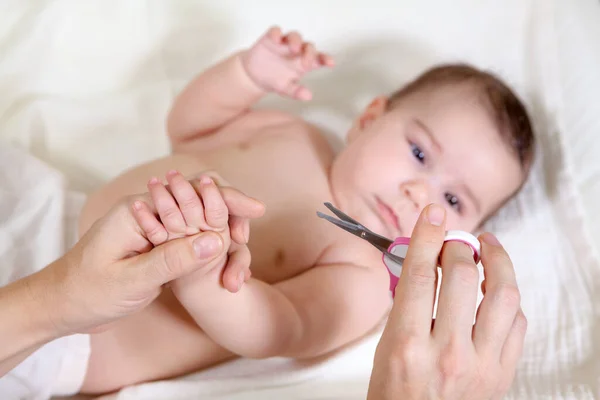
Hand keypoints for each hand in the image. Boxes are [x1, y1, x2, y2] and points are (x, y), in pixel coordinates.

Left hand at [31, 175, 263, 335]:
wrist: (61, 306)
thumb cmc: (87, 291)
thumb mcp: (130, 280)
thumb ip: (172, 259)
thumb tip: (216, 241)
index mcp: (140, 209)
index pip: (193, 190)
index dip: (228, 199)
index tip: (257, 210)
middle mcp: (149, 212)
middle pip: (200, 199)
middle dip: (230, 213)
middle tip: (247, 238)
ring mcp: (153, 228)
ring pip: (199, 220)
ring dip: (222, 233)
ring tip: (240, 257)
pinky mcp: (156, 246)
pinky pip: (190, 239)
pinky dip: (210, 247)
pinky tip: (224, 264)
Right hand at [241, 26, 333, 100]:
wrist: (254, 76)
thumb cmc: (275, 80)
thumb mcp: (285, 89)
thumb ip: (296, 91)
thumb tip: (308, 96)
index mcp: (304, 62)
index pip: (318, 58)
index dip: (325, 59)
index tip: (331, 63)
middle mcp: (297, 51)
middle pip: (308, 46)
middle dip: (309, 53)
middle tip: (306, 64)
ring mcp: (284, 43)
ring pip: (295, 36)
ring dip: (296, 41)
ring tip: (294, 49)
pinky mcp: (271, 38)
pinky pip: (276, 31)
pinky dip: (276, 33)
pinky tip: (276, 39)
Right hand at [368, 204, 526, 399]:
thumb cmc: (395, 395)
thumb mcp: (384, 349)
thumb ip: (405, 305)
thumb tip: (424, 263)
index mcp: (408, 346)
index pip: (421, 274)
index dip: (428, 236)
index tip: (433, 214)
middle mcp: (447, 354)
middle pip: (464, 276)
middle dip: (461, 246)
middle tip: (456, 240)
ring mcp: (481, 365)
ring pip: (503, 295)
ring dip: (497, 262)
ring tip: (487, 249)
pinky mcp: (503, 373)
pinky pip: (518, 322)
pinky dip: (508, 298)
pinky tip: (496, 290)